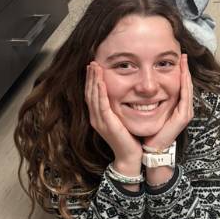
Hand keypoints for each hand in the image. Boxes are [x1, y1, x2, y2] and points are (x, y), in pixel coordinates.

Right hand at [86, 63, 140, 178]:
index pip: (91, 94)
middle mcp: (95, 118)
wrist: (130, 156)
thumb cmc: (128, 138)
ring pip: (93, 97)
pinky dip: (100, 92)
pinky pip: (101, 105)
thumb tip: (124, 94)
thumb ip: (118, 108)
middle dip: (90, 77)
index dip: (91, 80)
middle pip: (89, 93)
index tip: (93, 67)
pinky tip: (100, 82)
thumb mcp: (121, 119)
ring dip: (93, 80)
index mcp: (98, 117)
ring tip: (94, 67)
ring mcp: (99, 121)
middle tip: (91, 62)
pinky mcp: (106, 124)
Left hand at [147, 54, 192, 155]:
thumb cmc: (150, 130)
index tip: (178, 57)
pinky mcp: (183, 116)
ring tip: (184, 60)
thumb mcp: (150, 110)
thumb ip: (151, 99)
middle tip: (183, 54)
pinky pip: (185, 96)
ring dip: (186, 73)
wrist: (151, 148)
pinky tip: (183, 74)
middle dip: (185, 69)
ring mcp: (185, 112)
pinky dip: (184, 84)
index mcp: (178, 107)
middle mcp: (184, 108)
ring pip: (187, 88)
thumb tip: (142, 86)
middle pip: (186, 84)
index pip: (181, 85)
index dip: (180, 71)